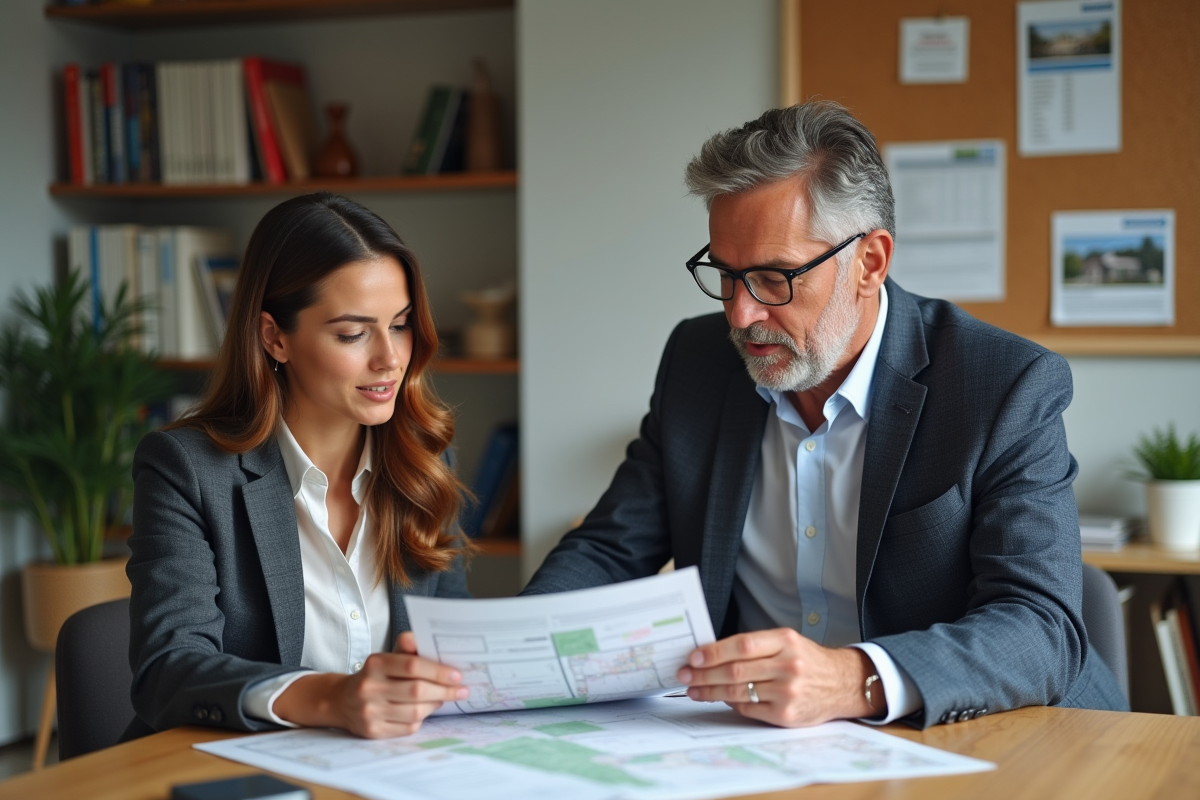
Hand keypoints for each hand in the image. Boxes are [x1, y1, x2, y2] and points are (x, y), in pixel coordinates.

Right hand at [273, 632, 467, 737]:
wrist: (341, 701)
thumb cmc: (374, 676)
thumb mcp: (387, 657)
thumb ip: (407, 647)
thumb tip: (422, 640)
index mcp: (375, 664)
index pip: (412, 665)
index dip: (438, 671)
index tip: (457, 675)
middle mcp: (369, 688)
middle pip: (417, 691)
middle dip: (444, 690)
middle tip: (462, 690)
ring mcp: (369, 712)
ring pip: (415, 712)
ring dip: (435, 705)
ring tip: (443, 698)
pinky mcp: (373, 731)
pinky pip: (408, 727)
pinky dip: (421, 719)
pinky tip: (424, 710)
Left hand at [676, 628, 882, 726]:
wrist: (842, 684)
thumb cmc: (807, 661)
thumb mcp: (787, 643)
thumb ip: (754, 646)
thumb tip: (712, 654)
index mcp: (785, 641)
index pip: (742, 645)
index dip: (713, 652)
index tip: (693, 657)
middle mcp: (788, 665)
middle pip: (735, 670)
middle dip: (704, 674)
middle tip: (684, 675)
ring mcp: (787, 692)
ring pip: (738, 691)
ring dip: (710, 691)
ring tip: (693, 689)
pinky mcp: (786, 714)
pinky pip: (748, 708)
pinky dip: (730, 703)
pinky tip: (719, 699)